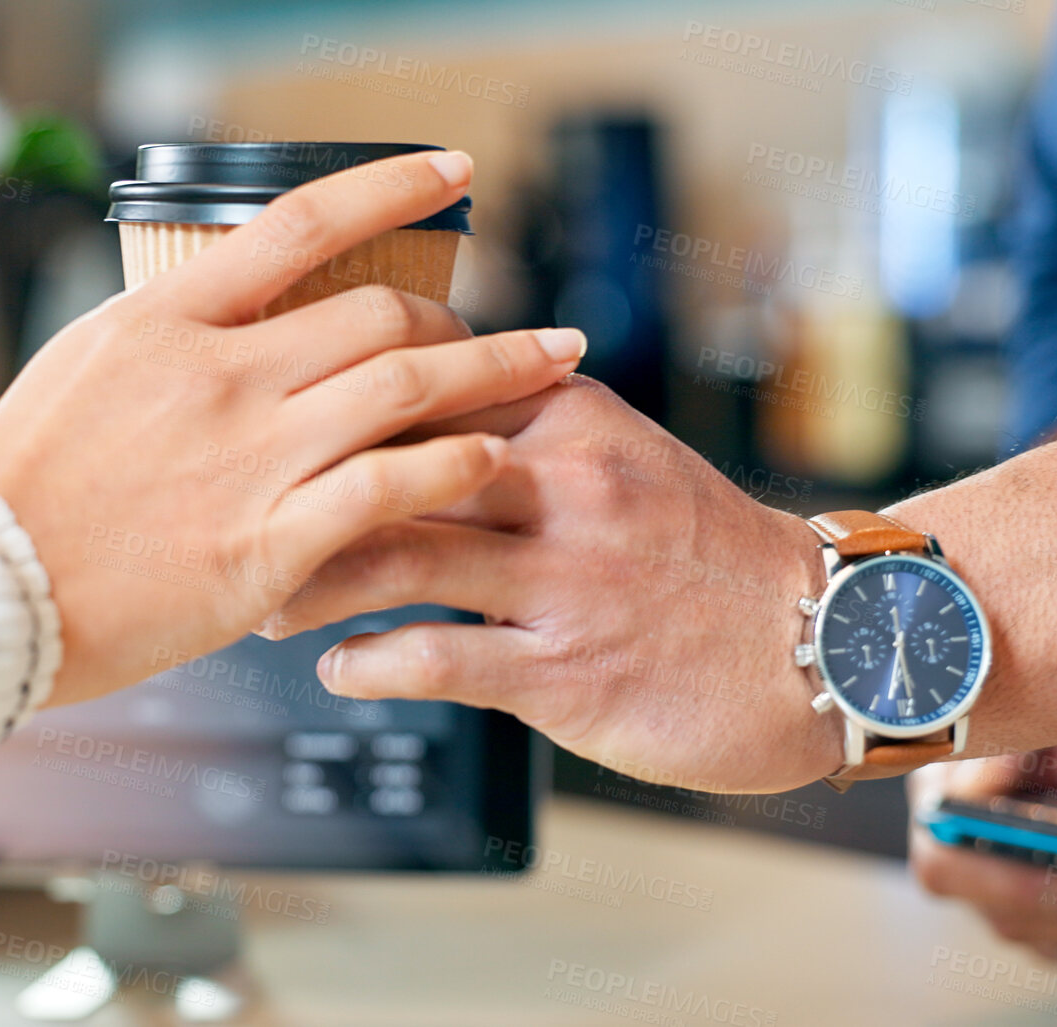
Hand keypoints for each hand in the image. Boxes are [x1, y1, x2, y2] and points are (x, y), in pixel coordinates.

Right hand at [0, 151, 586, 705]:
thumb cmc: (20, 485)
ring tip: (555, 362)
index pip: (302, 222)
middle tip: (501, 328)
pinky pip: (391, 490)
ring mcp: (249, 457)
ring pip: (407, 387)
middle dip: (458, 313)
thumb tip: (229, 310)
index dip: (392, 186)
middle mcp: (222, 374)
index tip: (454, 170)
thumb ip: (171, 336)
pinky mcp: (267, 543)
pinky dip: (456, 466)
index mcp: (170, 318)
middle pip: (378, 311)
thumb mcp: (84, 367)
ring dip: (497, 370)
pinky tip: (495, 459)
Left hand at [263, 376, 840, 791]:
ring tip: (264, 598)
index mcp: (570, 418)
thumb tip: (411, 401)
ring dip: (309, 580)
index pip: (424, 380)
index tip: (268, 418)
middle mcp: (563, 485)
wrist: (823, 642)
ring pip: (395, 555)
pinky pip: (433, 658)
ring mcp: (564, 577)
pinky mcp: (564, 669)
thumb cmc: (701, 553)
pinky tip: (337, 667)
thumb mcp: (621, 458)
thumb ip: (523, 427)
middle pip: (390, 460)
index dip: (331, 394)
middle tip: (233, 513)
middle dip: (297, 487)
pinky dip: (366, 662)